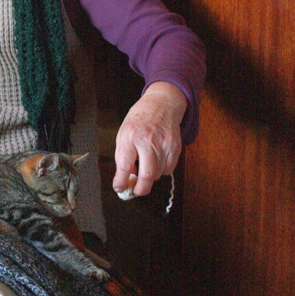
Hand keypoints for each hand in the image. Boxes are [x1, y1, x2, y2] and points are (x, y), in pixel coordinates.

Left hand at [113, 82, 186, 197]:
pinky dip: (161, 170)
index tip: (119, 188)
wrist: (162, 105)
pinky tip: (156, 159)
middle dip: (140, 189)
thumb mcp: (123, 133)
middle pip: (147, 176)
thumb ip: (123, 156)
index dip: (121, 182)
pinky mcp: (175, 148)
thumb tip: (124, 178)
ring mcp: (164, 145)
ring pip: (158, 175)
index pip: (124, 166)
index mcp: (130, 137)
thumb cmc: (139, 120)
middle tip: (135, 190)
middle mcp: (147, 141)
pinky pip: (168, 170)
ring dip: (150, 176)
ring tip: (145, 164)